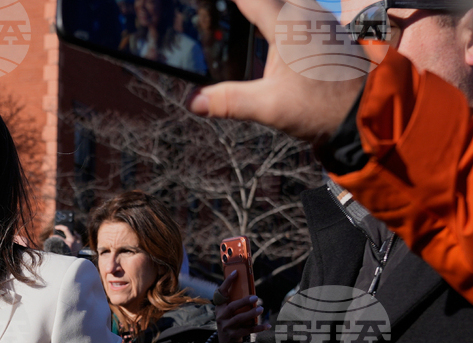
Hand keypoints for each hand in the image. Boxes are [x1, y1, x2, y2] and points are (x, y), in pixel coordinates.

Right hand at [187, 0, 374, 145]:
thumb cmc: (323, 107)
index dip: (225, 2)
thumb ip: (228, 101)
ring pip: (283, 3)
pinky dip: (276, 15)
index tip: (205, 4)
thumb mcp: (270, 107)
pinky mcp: (324, 30)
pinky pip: (295, 10)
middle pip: (265, 1)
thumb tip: (194, 101)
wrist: (367, 112)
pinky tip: (264, 34)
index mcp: (288, 23)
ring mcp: (318, 19)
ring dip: (261, 10)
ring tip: (237, 20)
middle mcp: (304, 13)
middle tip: (222, 16)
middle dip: (245, 7)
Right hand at [215, 270, 269, 342]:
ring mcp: (226, 326)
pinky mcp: (234, 335)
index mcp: (219, 307)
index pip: (221, 292)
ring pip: (239, 319)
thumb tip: (250, 288)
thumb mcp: (227, 311)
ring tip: (261, 309)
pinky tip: (267, 325)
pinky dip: (258, 328)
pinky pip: (247, 330)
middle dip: (244, 301)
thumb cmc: (230, 321)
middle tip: (255, 297)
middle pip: (232, 307)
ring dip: (251, 313)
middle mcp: (221, 316)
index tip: (236, 272)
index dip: (227, 282)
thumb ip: (235, 301)